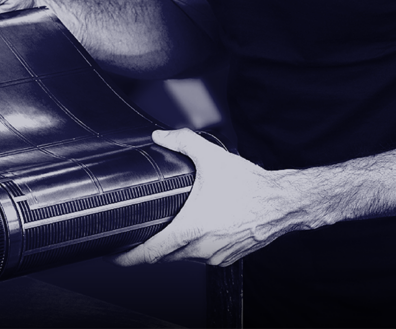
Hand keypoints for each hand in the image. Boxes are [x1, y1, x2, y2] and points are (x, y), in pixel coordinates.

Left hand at [111, 129, 325, 265]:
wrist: (283, 203)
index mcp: (191, 228)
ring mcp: (214, 256)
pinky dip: (194, 245)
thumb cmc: (250, 185)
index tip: (112, 255)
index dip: (125, 258)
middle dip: (147, 246)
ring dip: (172, 244)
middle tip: (134, 235)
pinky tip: (196, 228)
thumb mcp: (212, 158)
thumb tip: (159, 137)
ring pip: (182, 256)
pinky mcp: (226, 258)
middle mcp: (200, 248)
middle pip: (162, 255)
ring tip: (168, 225)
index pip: (148, 254)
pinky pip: (201, 256)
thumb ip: (182, 142)